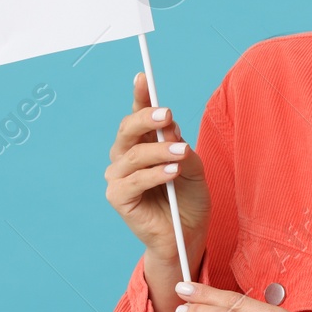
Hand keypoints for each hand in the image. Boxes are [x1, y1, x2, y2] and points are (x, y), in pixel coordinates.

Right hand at [104, 71, 209, 259]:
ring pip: (134, 154)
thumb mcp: (193, 167)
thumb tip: (170, 126)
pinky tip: (172, 171)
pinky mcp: (118, 198)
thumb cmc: (189, 199)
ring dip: (159, 151)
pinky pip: (134, 180)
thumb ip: (181, 146)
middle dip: (146, 118)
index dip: (140, 95)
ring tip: (181, 152)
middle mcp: (125, 156)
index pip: (138, 116)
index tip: (143, 76)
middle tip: (167, 114)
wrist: (187, 235)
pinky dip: (155, 174)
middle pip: (128, 129)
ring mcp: (118, 177)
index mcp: (142, 144)